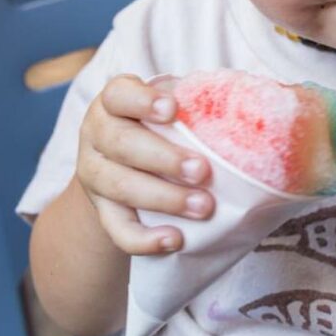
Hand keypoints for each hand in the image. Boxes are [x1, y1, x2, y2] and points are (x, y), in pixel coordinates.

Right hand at [77, 74, 214, 255]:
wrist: (127, 162)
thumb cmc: (162, 124)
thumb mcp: (171, 104)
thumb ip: (193, 102)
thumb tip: (242, 108)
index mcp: (114, 102)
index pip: (118, 95)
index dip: (143, 101)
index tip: (173, 109)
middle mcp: (96, 134)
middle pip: (121, 144)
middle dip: (165, 159)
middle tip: (202, 170)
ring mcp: (94, 174)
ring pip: (121, 187)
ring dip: (165, 198)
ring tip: (203, 206)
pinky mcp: (101, 210)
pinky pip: (117, 229)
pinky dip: (145, 239)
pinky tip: (175, 240)